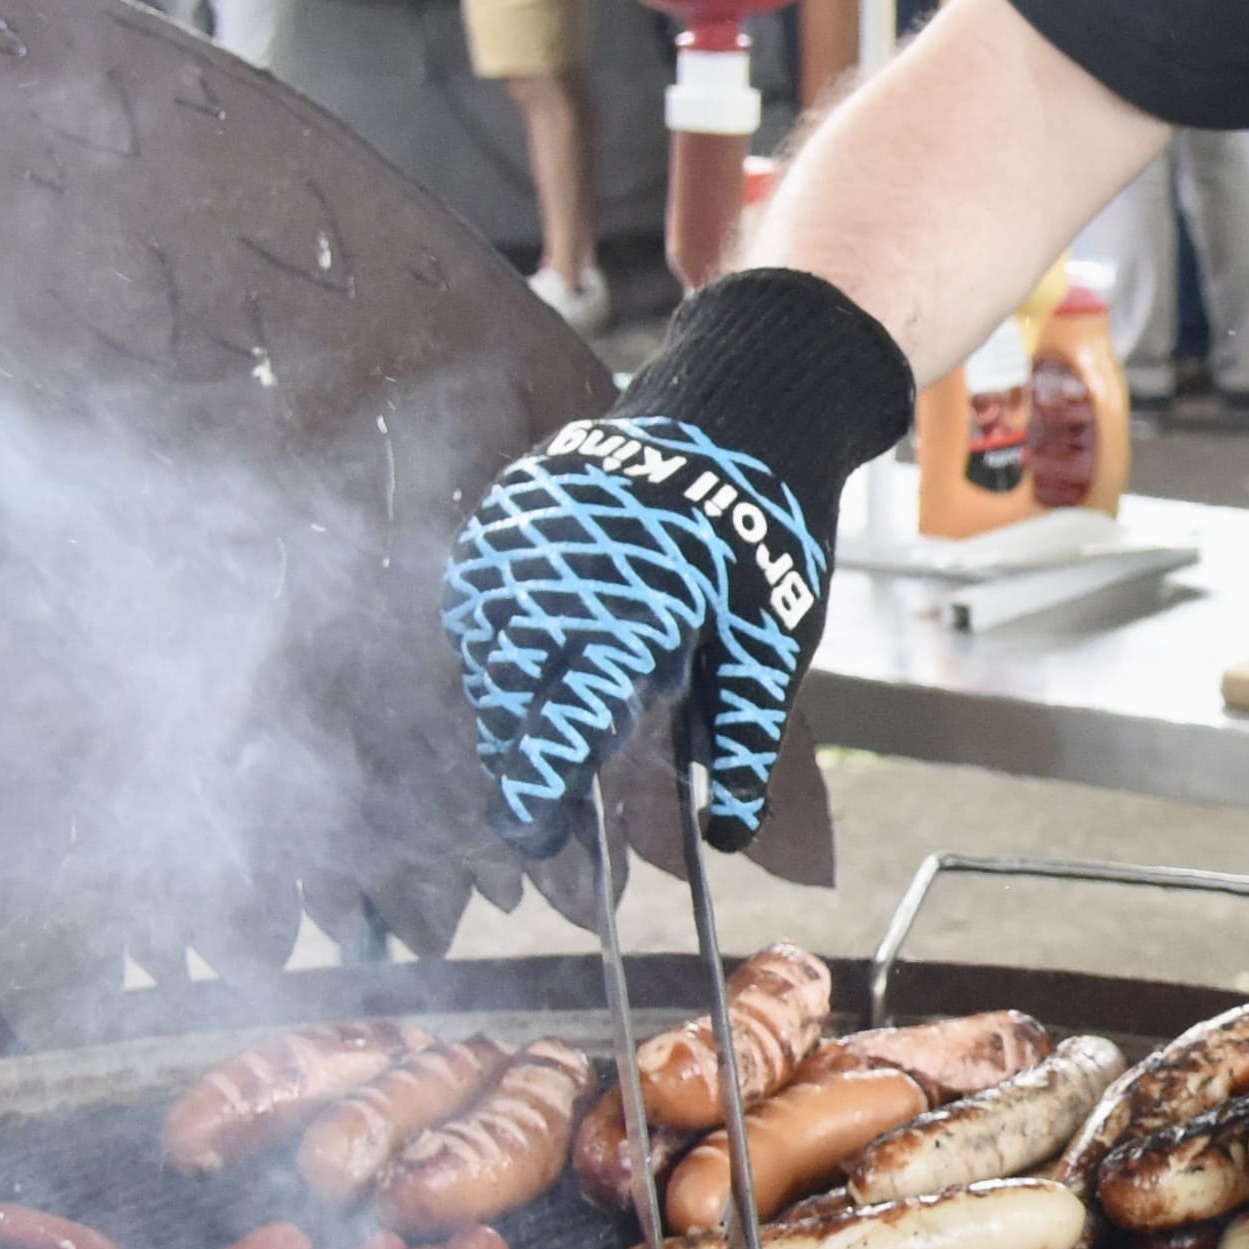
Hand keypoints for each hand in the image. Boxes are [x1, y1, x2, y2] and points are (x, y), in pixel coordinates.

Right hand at [439, 269, 918, 855]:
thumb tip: (730, 832)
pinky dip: (495, 636)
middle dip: (517, 758)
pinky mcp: (508, 508)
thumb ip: (743, 739)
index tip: (538, 844)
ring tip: (543, 726)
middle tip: (543, 807)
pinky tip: (534, 655)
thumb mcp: (771, 641)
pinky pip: (478, 595)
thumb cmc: (765, 527)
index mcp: (624, 624)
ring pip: (482, 651)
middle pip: (504, 702)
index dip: (538, 800)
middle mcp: (556, 582)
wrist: (740, 404)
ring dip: (504, 698)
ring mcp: (522, 539)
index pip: (555, 735)